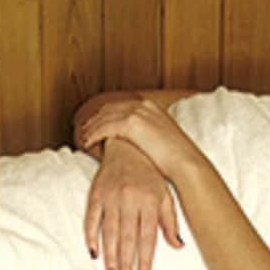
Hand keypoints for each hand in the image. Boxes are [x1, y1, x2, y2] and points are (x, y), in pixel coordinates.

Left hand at [79, 98, 195, 179]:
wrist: (186, 164)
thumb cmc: (178, 160)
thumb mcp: (164, 141)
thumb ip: (151, 136)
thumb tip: (144, 145)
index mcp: (152, 107)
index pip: (122, 106)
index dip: (107, 114)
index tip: (97, 123)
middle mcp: (144, 105)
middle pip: (111, 108)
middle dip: (96, 118)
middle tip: (84, 129)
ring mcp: (138, 112)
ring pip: (105, 117)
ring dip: (92, 127)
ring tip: (83, 137)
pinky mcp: (131, 124)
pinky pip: (105, 127)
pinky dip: (94, 134)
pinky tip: (88, 143)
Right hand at [85, 139, 183, 269]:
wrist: (127, 148)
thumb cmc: (151, 177)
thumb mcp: (166, 196)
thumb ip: (171, 222)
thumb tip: (178, 246)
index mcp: (150, 201)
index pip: (148, 236)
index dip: (145, 258)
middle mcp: (130, 199)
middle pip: (128, 237)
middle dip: (127, 262)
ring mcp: (111, 196)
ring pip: (110, 231)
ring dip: (110, 255)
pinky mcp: (96, 194)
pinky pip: (92, 219)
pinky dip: (91, 237)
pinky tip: (94, 253)